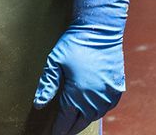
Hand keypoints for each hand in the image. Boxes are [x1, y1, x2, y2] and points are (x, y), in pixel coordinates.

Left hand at [33, 0, 135, 134]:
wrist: (100, 30)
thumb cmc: (74, 43)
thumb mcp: (54, 61)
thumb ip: (47, 85)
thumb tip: (38, 104)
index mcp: (77, 93)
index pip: (65, 119)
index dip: (58, 128)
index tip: (53, 133)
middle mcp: (94, 98)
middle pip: (81, 121)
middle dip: (70, 128)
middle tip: (62, 131)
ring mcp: (107, 94)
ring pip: (94, 116)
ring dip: (84, 120)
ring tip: (75, 123)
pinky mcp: (117, 88)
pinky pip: (107, 107)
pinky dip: (98, 111)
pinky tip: (92, 111)